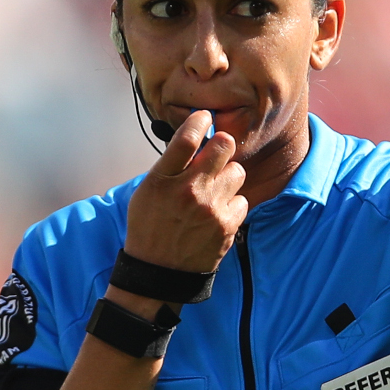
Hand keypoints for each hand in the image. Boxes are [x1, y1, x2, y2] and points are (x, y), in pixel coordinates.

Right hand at [124, 110, 248, 275]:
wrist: (158, 272)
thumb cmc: (150, 227)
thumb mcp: (147, 191)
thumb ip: (169, 166)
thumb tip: (193, 140)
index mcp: (162, 179)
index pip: (187, 137)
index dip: (200, 120)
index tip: (204, 117)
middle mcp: (188, 190)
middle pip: (223, 146)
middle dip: (223, 144)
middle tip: (218, 152)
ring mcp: (210, 208)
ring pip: (237, 172)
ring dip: (228, 177)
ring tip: (215, 190)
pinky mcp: (227, 225)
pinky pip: (242, 199)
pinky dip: (232, 203)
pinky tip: (218, 212)